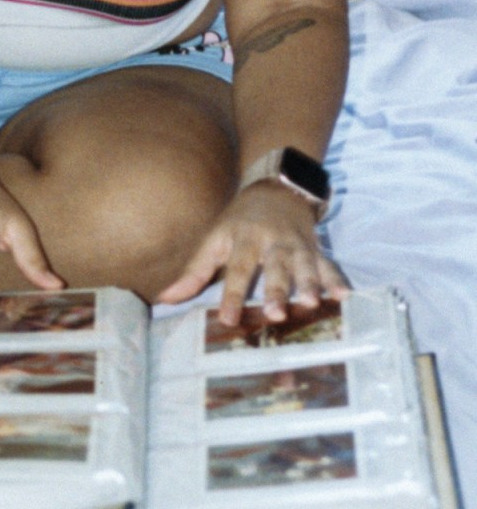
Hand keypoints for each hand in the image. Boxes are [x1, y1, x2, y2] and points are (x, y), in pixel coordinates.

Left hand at [157, 183, 348, 325]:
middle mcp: (271, 241)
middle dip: (276, 290)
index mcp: (243, 238)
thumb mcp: (214, 238)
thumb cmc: (239, 221)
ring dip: (309, 284)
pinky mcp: (315, 249)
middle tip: (276, 313)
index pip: (236, 270)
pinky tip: (345, 295)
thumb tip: (163, 299)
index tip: (227, 319)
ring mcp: (296, 245)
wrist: (276, 188)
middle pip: (274, 267)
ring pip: (304, 265)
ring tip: (312, 303)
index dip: (231, 295)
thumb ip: (194, 271)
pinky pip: (328, 264)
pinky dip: (337, 279)